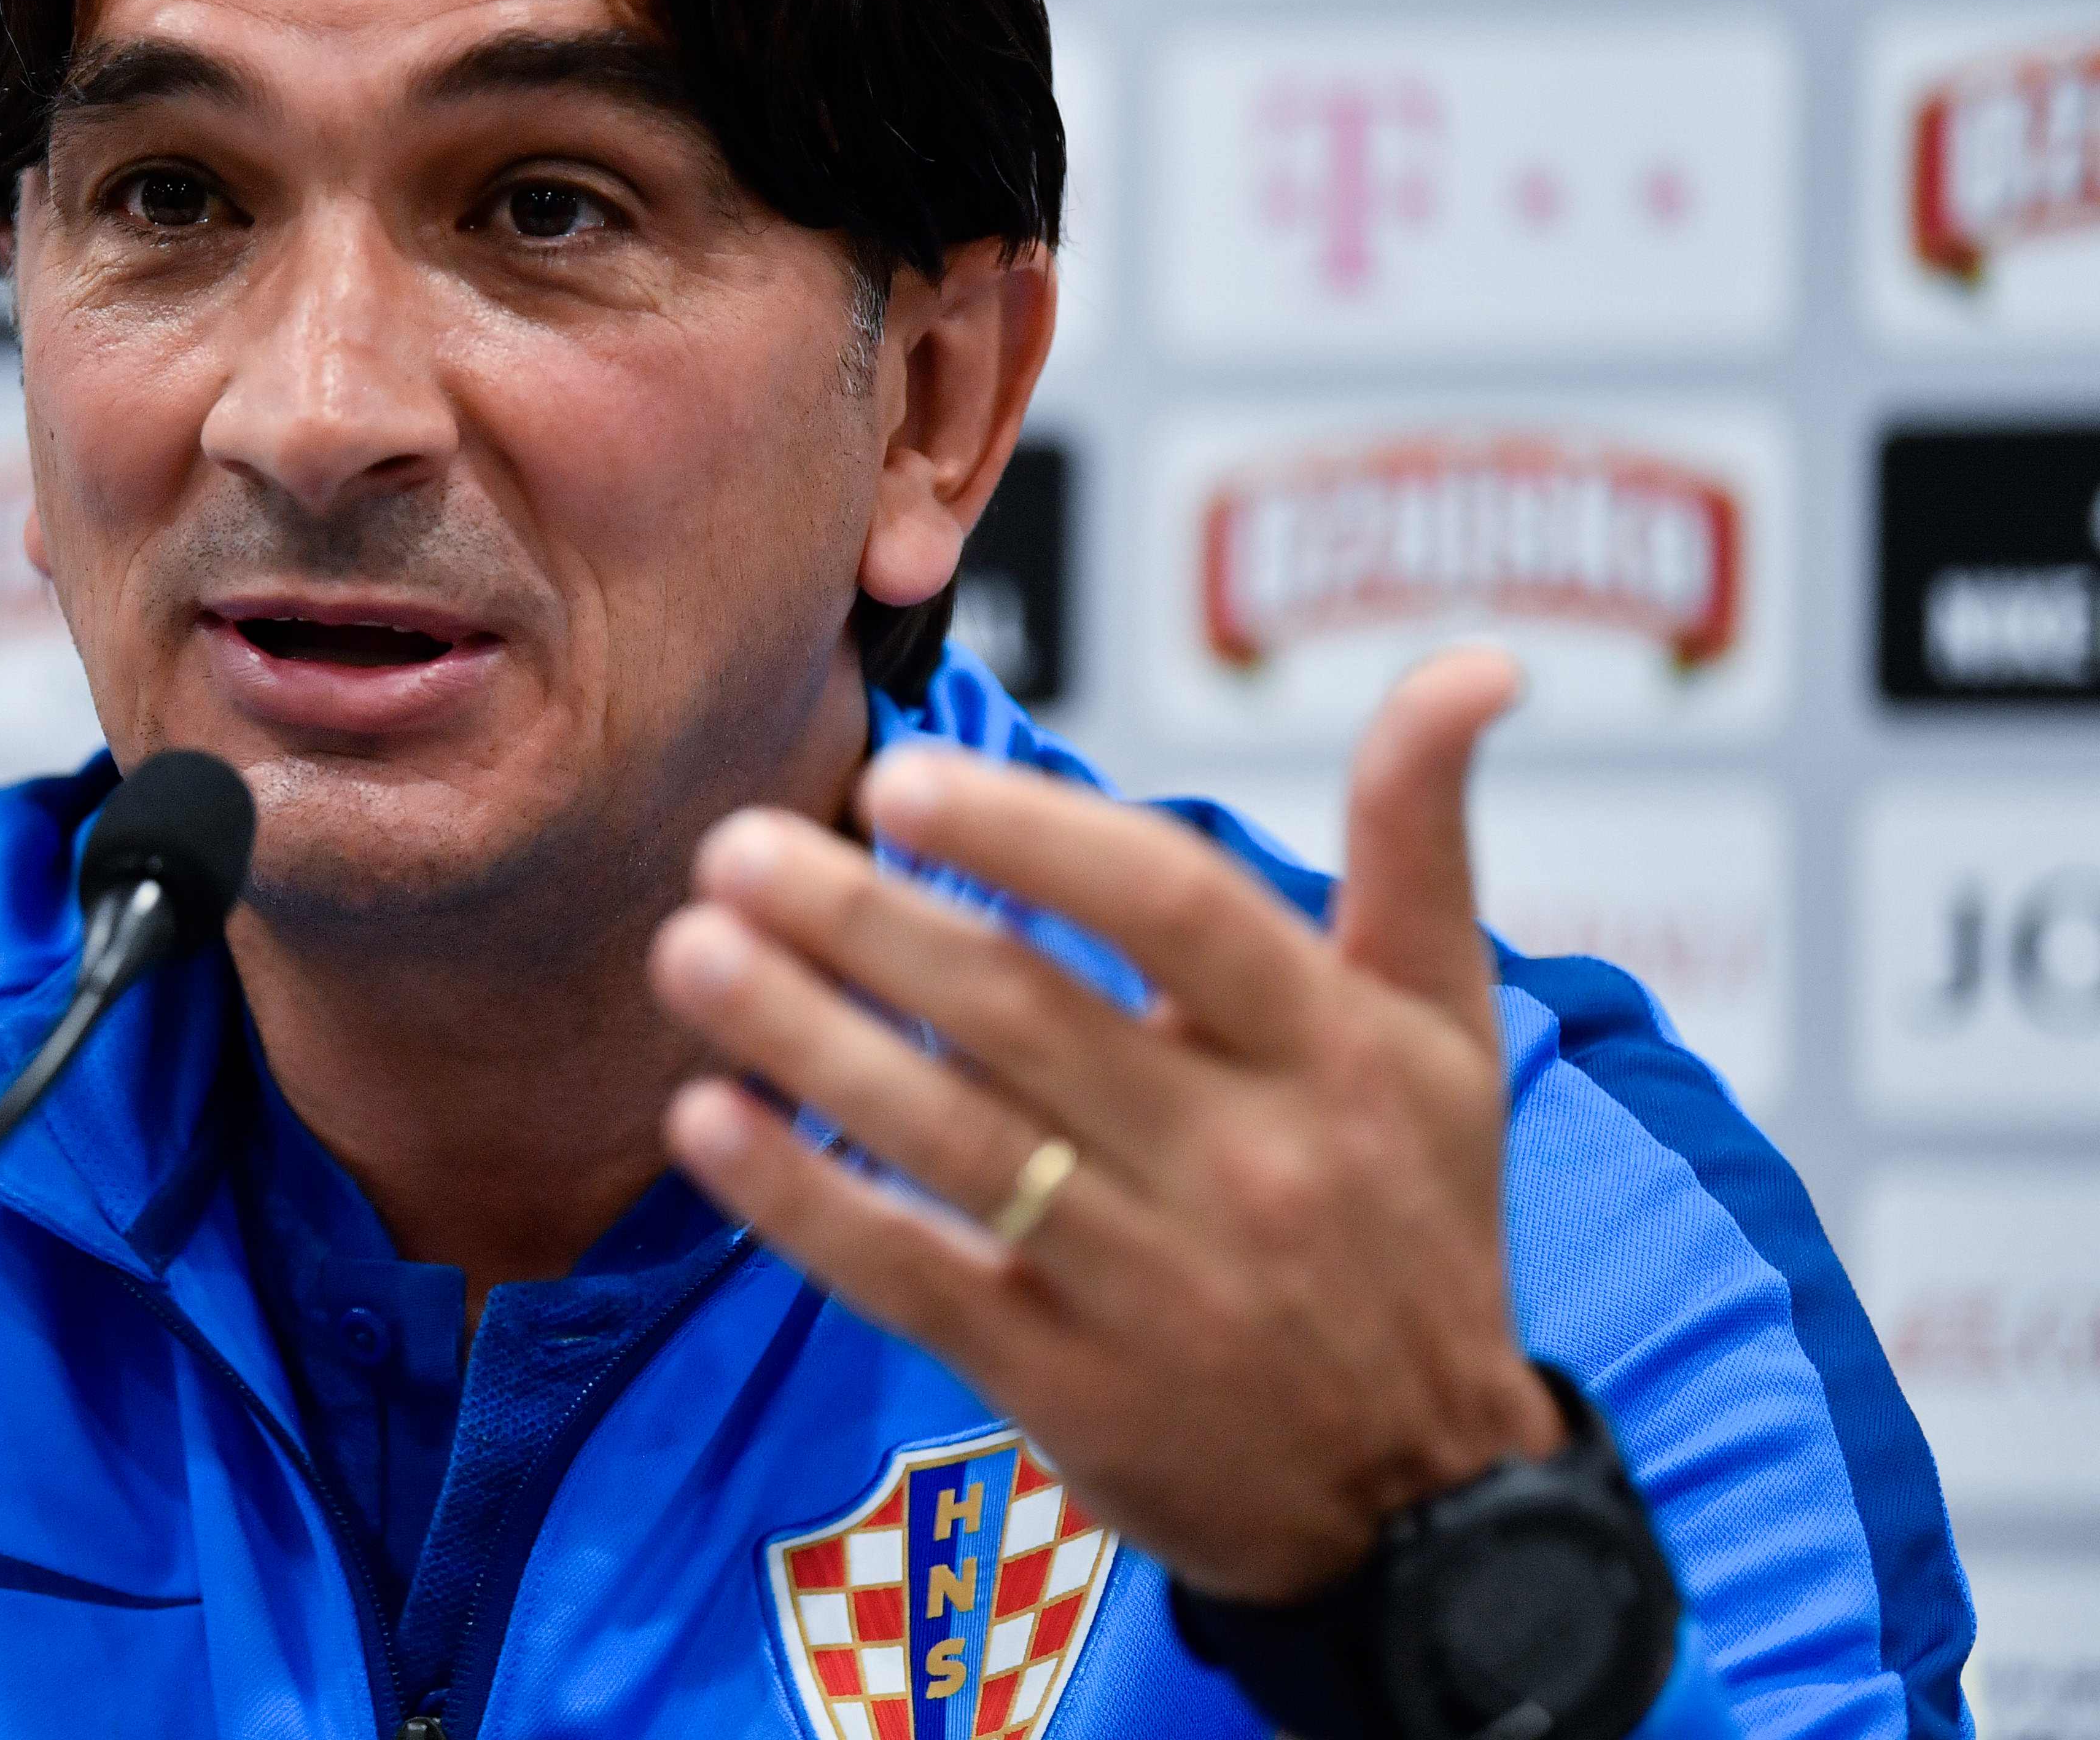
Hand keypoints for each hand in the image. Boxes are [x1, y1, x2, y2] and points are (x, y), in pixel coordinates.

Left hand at [648, 647, 1561, 1603]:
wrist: (1423, 1504)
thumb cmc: (1414, 1217)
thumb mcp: (1446, 1027)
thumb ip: (1424, 835)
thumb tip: (1479, 662)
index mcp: (1331, 1051)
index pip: (1172, 909)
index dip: (1031, 838)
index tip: (897, 778)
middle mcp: (1246, 1161)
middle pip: (1026, 1016)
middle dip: (864, 924)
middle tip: (732, 846)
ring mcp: (1152, 1284)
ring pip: (952, 1139)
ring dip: (804, 1040)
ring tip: (687, 952)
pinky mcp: (1069, 1388)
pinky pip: (913, 1276)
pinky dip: (802, 1201)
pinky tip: (705, 1122)